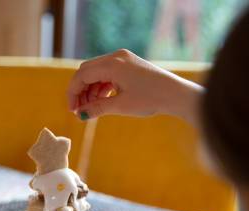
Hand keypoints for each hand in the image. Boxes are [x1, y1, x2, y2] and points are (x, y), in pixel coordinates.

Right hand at [67, 49, 202, 124]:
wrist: (176, 94)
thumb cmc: (151, 99)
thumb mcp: (121, 106)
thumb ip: (98, 108)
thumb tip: (80, 115)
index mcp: (112, 64)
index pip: (82, 75)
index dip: (73, 92)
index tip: (72, 110)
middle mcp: (116, 57)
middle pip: (87, 71)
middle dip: (80, 90)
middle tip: (79, 110)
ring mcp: (123, 59)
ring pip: (96, 72)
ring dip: (90, 90)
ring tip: (91, 108)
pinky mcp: (129, 65)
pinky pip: (107, 73)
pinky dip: (101, 86)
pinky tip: (102, 100)